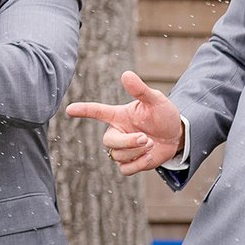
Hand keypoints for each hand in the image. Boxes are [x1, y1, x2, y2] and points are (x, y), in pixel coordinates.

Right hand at [65, 71, 186, 174]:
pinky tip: (149, 156)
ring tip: (151, 144)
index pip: (97, 112)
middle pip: (108, 141)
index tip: (69, 109)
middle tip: (145, 138)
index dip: (83, 110)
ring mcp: (122, 149)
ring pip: (118, 156)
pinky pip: (126, 169)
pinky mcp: (129, 163)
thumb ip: (140, 90)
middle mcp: (117, 132)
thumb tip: (126, 74)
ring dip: (139, 152)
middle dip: (128, 142)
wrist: (176, 136)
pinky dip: (140, 164)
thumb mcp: (156, 100)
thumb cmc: (163, 115)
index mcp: (118, 116)